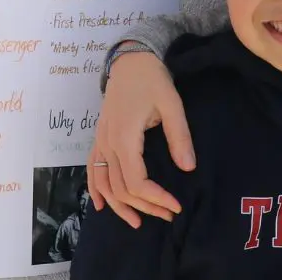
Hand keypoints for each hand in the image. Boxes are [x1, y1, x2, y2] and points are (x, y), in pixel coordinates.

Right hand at [86, 49, 194, 227]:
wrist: (130, 59)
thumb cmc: (152, 79)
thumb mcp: (171, 104)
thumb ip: (179, 136)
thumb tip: (188, 168)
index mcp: (125, 137)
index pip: (136, 181)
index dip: (155, 198)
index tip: (175, 205)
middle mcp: (108, 143)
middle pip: (120, 187)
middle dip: (144, 206)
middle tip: (168, 214)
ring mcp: (100, 141)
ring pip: (104, 183)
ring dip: (119, 205)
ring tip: (139, 222)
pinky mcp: (100, 137)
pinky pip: (93, 169)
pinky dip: (96, 189)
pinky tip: (102, 206)